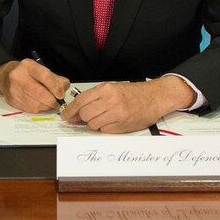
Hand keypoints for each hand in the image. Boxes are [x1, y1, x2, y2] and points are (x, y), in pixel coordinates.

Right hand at [0, 59, 69, 113]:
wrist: (5, 77)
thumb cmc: (27, 74)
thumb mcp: (41, 70)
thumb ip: (55, 79)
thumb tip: (63, 91)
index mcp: (28, 66)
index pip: (44, 76)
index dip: (55, 87)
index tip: (61, 95)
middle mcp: (18, 76)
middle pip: (40, 93)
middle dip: (52, 100)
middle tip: (56, 102)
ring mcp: (14, 90)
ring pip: (36, 104)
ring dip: (46, 106)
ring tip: (48, 103)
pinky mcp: (13, 101)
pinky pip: (31, 109)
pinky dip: (39, 109)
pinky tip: (39, 104)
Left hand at [60, 77, 195, 132]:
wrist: (154, 98)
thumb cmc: (133, 94)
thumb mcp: (111, 90)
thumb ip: (93, 99)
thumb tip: (75, 113)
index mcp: (105, 90)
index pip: (80, 101)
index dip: (70, 110)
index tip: (65, 116)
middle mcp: (110, 101)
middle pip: (85, 114)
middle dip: (83, 118)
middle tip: (87, 117)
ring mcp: (116, 114)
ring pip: (93, 124)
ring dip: (95, 124)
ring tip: (105, 118)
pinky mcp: (122, 125)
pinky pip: (104, 130)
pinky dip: (105, 128)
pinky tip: (112, 122)